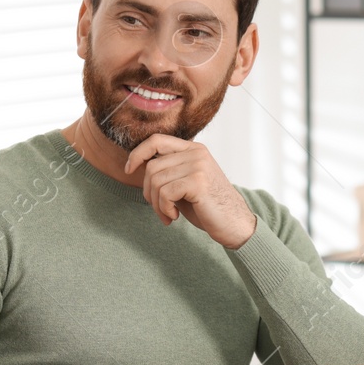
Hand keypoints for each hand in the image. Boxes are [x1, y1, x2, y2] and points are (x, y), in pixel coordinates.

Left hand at [124, 135, 256, 248]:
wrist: (235, 224)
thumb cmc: (208, 207)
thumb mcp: (185, 183)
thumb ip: (168, 171)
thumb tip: (136, 165)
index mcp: (194, 149)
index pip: (156, 140)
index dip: (137, 153)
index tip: (129, 169)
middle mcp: (196, 153)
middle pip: (152, 166)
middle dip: (148, 192)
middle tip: (160, 209)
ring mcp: (198, 165)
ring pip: (156, 181)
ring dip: (157, 204)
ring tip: (168, 216)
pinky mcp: (198, 182)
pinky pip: (165, 192)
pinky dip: (164, 208)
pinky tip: (175, 217)